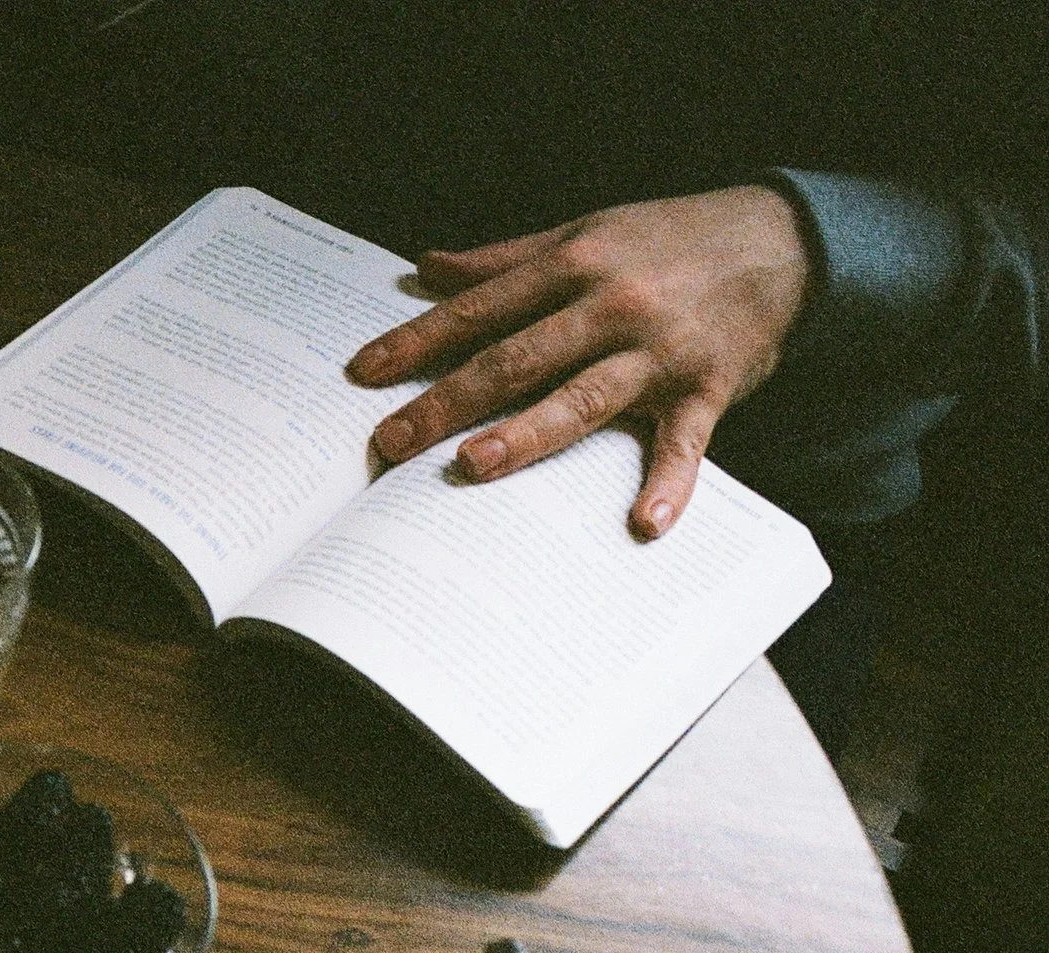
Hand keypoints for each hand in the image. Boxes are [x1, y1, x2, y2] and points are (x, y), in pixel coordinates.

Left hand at [346, 186, 810, 538]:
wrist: (785, 238)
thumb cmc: (669, 239)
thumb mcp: (585, 231)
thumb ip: (503, 260)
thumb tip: (426, 268)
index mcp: (572, 265)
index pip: (479, 310)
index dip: (418, 341)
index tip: (364, 374)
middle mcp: (610, 306)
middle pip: (516, 359)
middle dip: (448, 402)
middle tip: (390, 442)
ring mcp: (659, 351)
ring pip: (583, 397)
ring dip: (530, 434)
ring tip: (475, 467)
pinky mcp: (708, 388)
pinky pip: (685, 442)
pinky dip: (668, 483)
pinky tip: (643, 523)